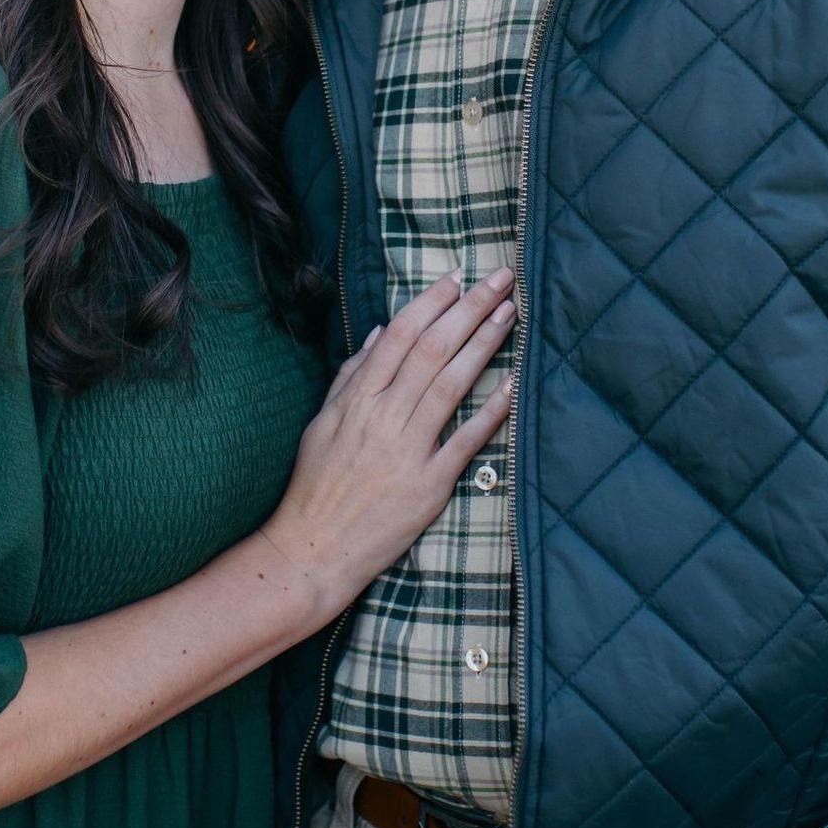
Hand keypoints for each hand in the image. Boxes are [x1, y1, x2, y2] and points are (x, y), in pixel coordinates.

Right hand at [260, 269, 517, 616]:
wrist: (314, 549)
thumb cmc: (316, 485)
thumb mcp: (322, 422)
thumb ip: (351, 375)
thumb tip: (380, 331)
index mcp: (357, 398)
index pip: (400, 335)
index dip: (431, 302)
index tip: (457, 278)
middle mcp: (383, 416)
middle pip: (433, 349)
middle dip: (469, 308)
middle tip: (500, 280)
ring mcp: (408, 449)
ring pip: (452, 383)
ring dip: (484, 344)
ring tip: (509, 315)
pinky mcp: (429, 484)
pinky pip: (465, 440)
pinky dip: (491, 411)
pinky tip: (514, 384)